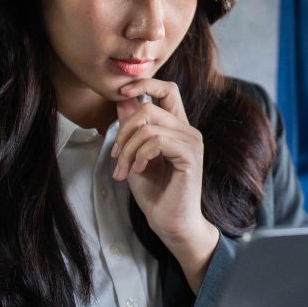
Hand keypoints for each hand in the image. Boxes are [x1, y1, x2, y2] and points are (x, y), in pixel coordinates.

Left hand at [111, 80, 219, 287]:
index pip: (168, 89)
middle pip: (149, 107)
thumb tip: (123, 100)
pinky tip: (138, 170)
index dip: (145, 84)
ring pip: (148, 126)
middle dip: (123, 130)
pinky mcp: (190, 155)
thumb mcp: (134, 155)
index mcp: (178, 127)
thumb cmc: (155, 193)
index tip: (122, 92)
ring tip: (123, 170)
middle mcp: (188, 130)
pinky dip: (139, 155)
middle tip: (115, 156)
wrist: (170, 223)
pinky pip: (156, 141)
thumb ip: (131, 128)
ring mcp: (192, 142)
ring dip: (127, 149)